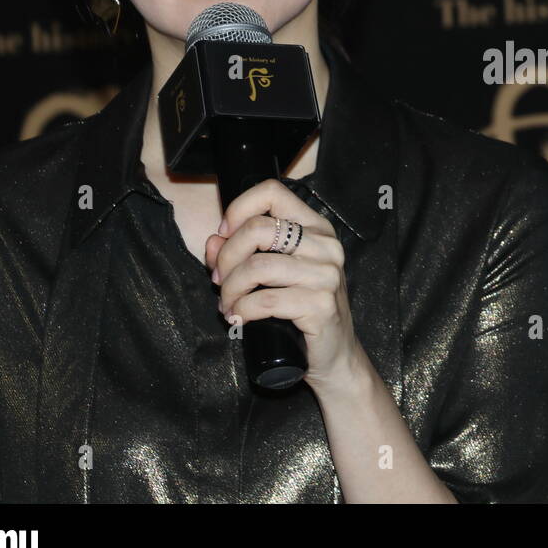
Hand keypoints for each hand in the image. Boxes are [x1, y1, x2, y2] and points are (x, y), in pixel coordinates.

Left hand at [205, 178, 363, 395]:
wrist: (334, 355)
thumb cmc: (302, 311)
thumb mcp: (272, 275)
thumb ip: (241, 253)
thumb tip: (213, 241)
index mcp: (317, 228)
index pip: (273, 192)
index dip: (239, 209)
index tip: (224, 235)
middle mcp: (326, 246)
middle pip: (258, 228)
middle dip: (227, 257)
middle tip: (220, 281)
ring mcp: (327, 275)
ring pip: (257, 267)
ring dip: (231, 289)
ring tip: (228, 304)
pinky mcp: (321, 305)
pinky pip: (265, 301)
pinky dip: (243, 310)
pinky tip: (239, 318)